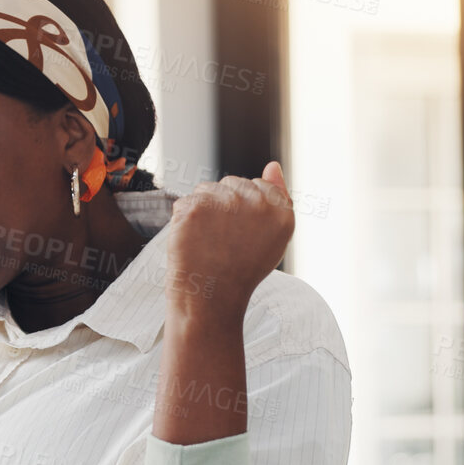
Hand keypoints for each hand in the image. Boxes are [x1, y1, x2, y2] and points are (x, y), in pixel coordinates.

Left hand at [162, 160, 293, 319]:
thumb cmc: (240, 271)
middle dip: (223, 205)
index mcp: (281, 212)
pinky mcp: (196, 207)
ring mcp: (226, 204)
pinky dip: (183, 220)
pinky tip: (192, 240)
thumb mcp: (272, 237)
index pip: (259, 185)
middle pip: (232, 183)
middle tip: (223, 239)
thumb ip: (276, 198)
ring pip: (206, 189)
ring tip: (208, 240)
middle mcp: (257, 204)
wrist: (210, 299)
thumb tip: (272, 165)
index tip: (240, 232)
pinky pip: (185, 201)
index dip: (244, 207)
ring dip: (202, 210)